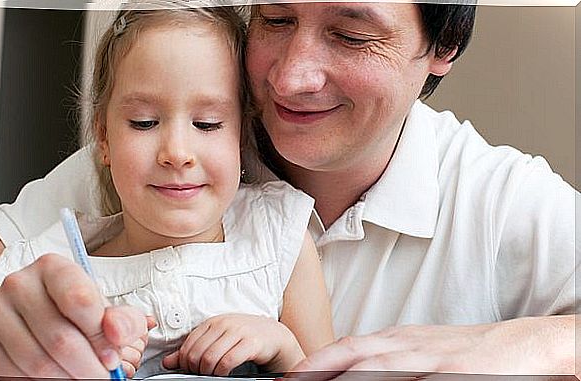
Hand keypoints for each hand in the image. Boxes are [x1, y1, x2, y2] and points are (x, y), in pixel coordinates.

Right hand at [0, 254, 149, 378]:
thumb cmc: (67, 310)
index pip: (80, 300)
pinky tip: (55, 379)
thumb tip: (118, 331)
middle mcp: (19, 284)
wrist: (21, 314)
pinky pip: (11, 375)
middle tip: (101, 377)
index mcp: (53, 268)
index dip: (102, 336)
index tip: (112, 356)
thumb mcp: (101, 308)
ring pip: (37, 363)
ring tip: (80, 378)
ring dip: (66, 380)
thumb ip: (121, 319)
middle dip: (88, 368)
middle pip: (60, 339)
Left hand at [162, 313, 303, 375]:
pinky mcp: (251, 343)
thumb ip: (193, 349)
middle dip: (195, 369)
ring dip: (208, 373)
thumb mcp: (217, 340)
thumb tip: (168, 362)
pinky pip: (228, 361)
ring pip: (210, 358)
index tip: (189, 370)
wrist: (274, 335)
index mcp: (213, 321)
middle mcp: (224, 324)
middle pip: (197, 353)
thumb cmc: (244, 337)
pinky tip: (224, 374)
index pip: (189, 344)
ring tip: (212, 376)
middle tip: (200, 375)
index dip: (185, 362)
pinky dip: (222, 372)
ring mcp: (238, 332)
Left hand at [289, 316, 575, 379]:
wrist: (523, 343)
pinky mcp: (457, 372)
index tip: (292, 376)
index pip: (348, 347)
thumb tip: (352, 374)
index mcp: (398, 339)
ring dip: (349, 379)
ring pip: (381, 370)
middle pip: (356, 356)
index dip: (317, 361)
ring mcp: (432, 359)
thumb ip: (388, 359)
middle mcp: (409, 346)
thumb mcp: (421, 349)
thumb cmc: (467, 349)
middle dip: (320, 370)